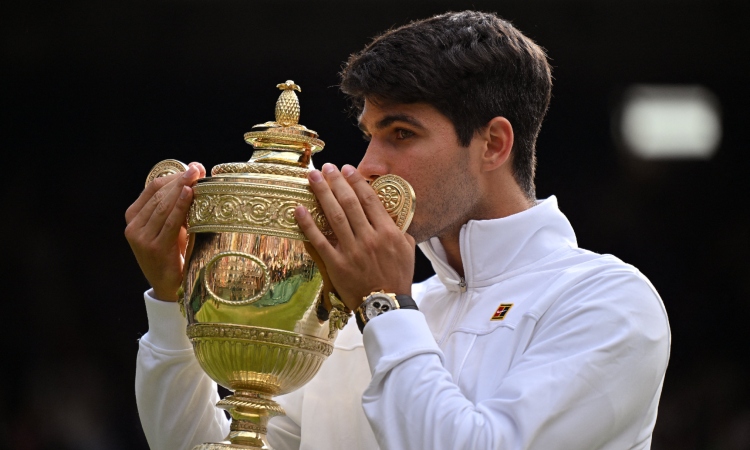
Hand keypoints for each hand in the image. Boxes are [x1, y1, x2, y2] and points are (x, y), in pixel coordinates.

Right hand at [124, 162, 205, 300]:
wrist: (170, 286)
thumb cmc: (175, 253)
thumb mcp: (171, 226)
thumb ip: (176, 205)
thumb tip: (195, 175)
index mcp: (133, 217)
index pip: (153, 188)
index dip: (173, 176)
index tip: (193, 168)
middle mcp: (133, 226)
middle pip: (159, 195)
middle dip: (180, 180)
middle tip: (198, 169)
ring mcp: (141, 238)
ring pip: (164, 206)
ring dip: (182, 189)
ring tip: (197, 176)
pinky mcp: (154, 248)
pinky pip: (170, 223)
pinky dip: (181, 206)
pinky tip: (190, 194)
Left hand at [294, 163, 414, 310]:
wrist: (386, 305)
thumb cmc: (397, 277)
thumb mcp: (407, 249)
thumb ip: (398, 228)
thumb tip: (388, 210)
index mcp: (387, 232)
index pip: (369, 200)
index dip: (357, 182)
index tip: (348, 169)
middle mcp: (368, 238)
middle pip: (349, 203)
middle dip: (337, 182)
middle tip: (327, 167)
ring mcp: (351, 251)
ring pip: (334, 216)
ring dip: (322, 194)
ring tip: (313, 178)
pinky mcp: (336, 264)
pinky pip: (319, 241)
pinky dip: (308, 224)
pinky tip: (299, 209)